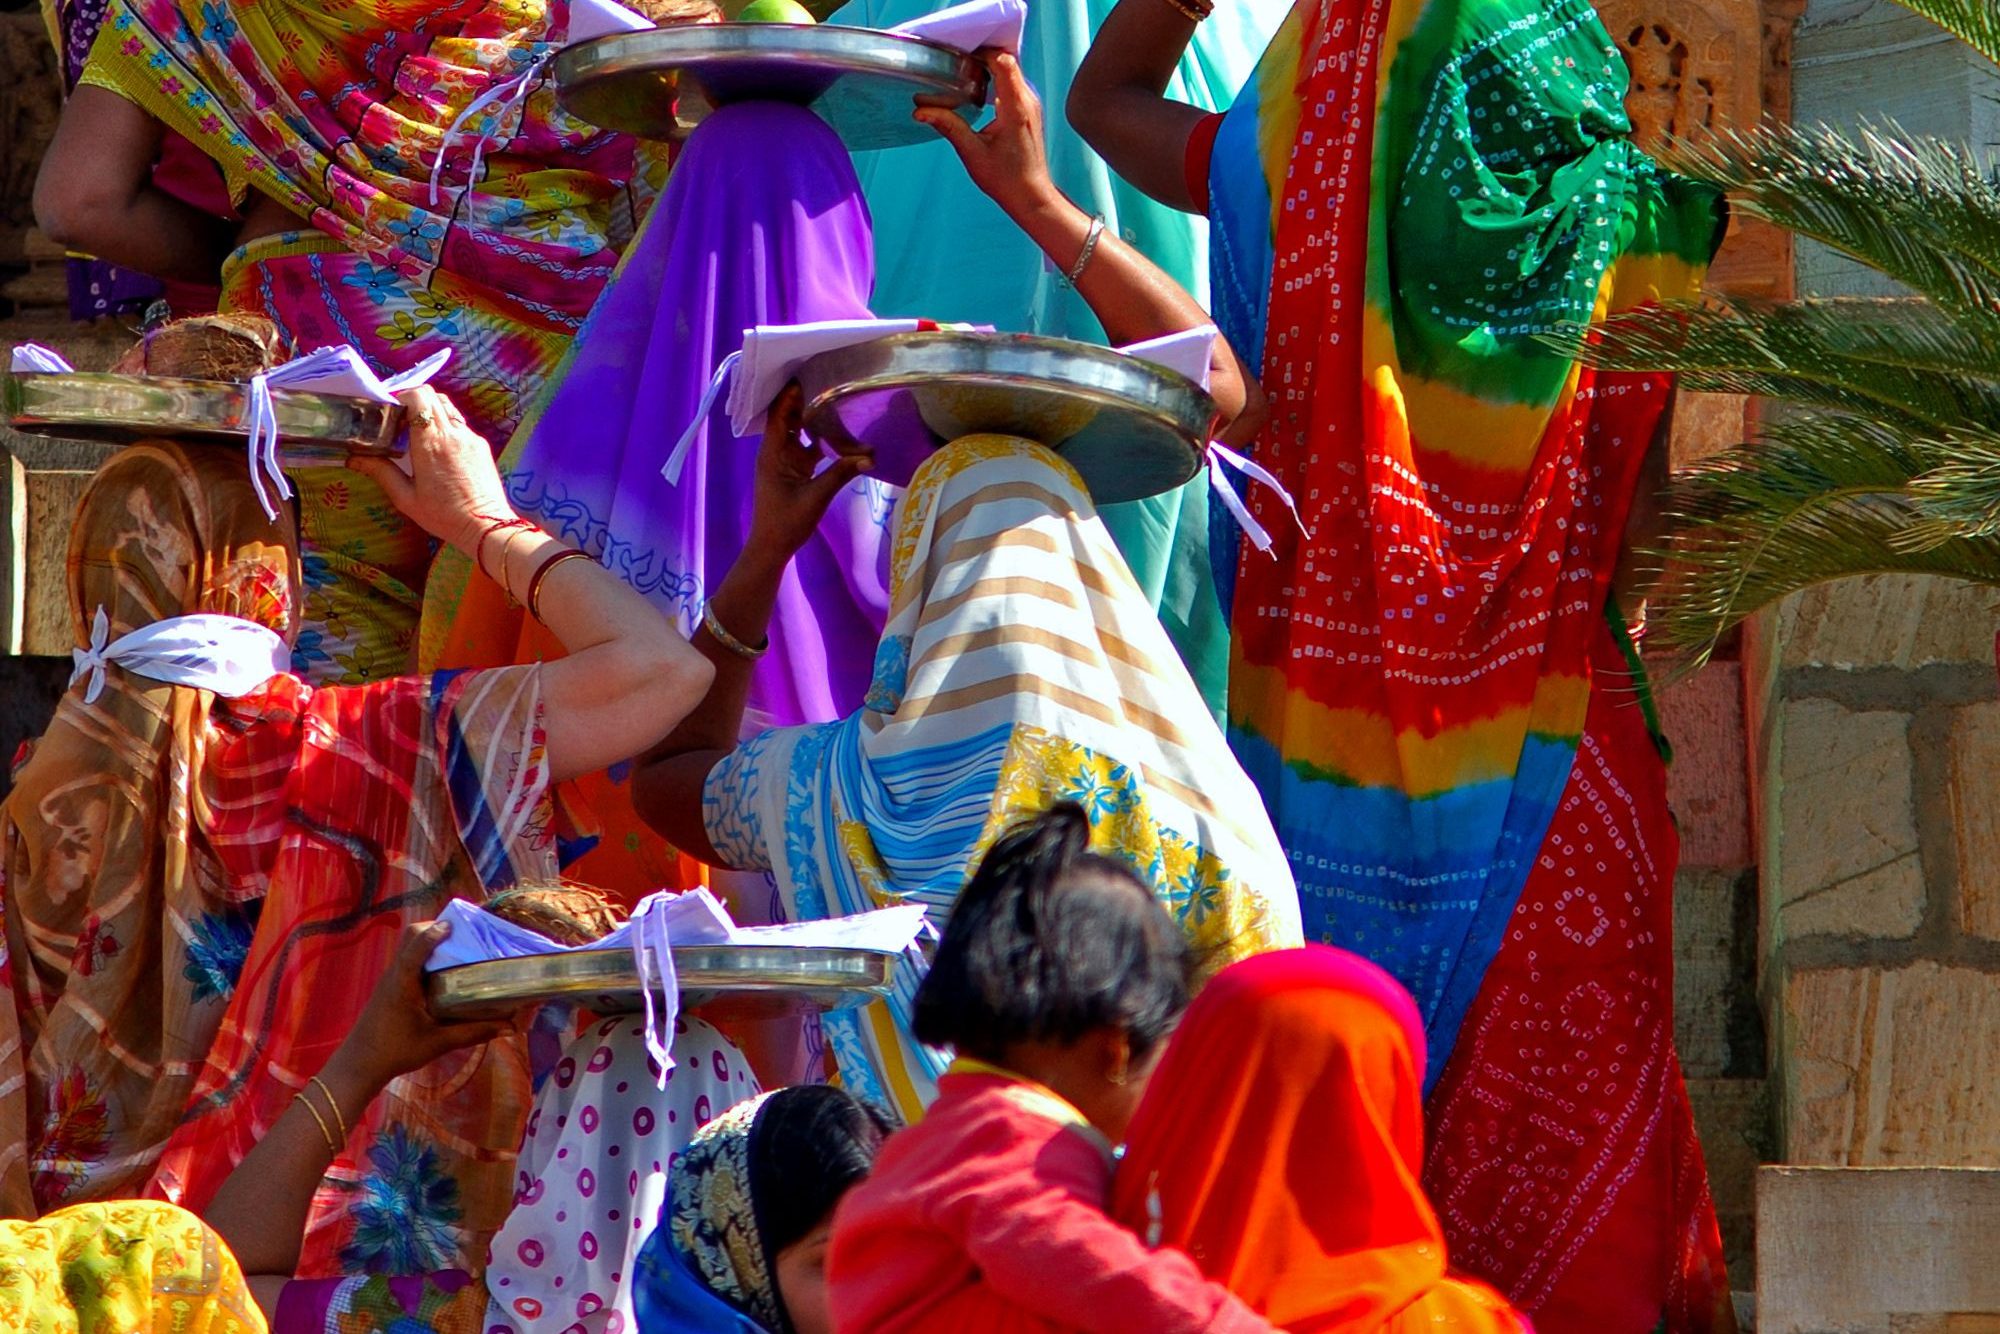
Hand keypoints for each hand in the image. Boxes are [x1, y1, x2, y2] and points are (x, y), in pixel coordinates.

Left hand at [328, 920, 516, 1091]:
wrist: (359, 1065)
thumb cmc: (395, 1052)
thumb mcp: (438, 1043)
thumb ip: (472, 1033)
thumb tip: (508, 1027)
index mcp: (403, 981)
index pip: (417, 944)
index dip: (436, 930)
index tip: (457, 924)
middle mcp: (394, 974)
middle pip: (411, 936)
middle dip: (435, 928)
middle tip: (462, 935)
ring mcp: (390, 980)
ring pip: (409, 947)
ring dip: (431, 942)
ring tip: (459, 950)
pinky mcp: (390, 988)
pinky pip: (408, 960)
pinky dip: (426, 956)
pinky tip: (444, 973)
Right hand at [348, 387, 512, 554]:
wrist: (486, 527)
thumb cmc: (444, 516)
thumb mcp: (406, 498)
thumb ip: (381, 472)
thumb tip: (353, 458)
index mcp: (431, 443)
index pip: (419, 397)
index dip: (403, 396)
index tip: (391, 410)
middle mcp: (453, 434)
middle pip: (433, 395)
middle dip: (413, 400)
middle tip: (400, 418)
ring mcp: (471, 438)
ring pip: (448, 408)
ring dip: (431, 411)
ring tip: (418, 432)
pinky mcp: (482, 446)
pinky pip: (460, 425)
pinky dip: (446, 426)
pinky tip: (438, 448)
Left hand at [746, 382, 870, 560]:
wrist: (772, 547)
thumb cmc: (786, 521)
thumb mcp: (816, 496)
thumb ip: (841, 473)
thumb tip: (870, 456)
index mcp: (772, 454)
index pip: (778, 416)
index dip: (789, 397)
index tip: (805, 376)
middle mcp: (776, 453)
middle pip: (788, 420)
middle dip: (802, 402)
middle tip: (823, 381)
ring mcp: (784, 462)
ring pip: (798, 434)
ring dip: (812, 420)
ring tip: (833, 399)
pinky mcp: (794, 472)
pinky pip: (807, 449)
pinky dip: (820, 440)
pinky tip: (838, 431)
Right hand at [916, 51, 1059, 221]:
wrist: (1031, 194)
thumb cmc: (1007, 179)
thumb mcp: (972, 152)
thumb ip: (948, 126)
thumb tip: (921, 111)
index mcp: (1016, 108)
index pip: (1003, 63)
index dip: (982, 52)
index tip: (961, 55)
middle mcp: (1027, 101)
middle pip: (1006, 61)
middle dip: (982, 56)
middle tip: (957, 61)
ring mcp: (1030, 103)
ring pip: (1010, 70)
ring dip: (989, 66)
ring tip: (964, 72)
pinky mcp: (1028, 108)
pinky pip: (1013, 81)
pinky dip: (995, 77)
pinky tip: (977, 86)